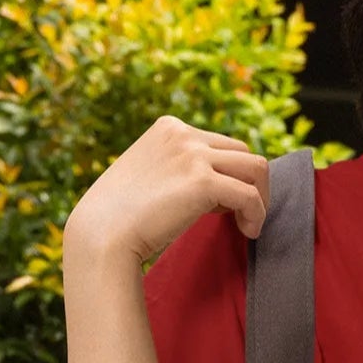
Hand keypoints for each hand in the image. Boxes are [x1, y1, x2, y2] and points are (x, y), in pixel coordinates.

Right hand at [63, 113, 268, 270]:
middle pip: (242, 152)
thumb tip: (213, 188)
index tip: (218, 204)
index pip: (218, 144)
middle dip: (248, 184)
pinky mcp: (203, 181)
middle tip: (239, 215)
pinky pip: (250, 196)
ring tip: (249, 224)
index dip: (226, 175)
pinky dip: (257, 215)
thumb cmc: (120, 217)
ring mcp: (194, 154)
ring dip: (260, 198)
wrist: (102, 234)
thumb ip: (177, 169)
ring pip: (256, 168)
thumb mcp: (148, 176)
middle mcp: (183, 133)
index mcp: (169, 127)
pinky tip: (248, 232)